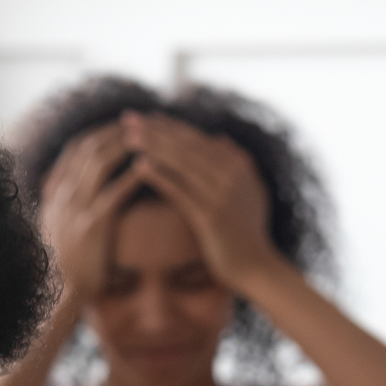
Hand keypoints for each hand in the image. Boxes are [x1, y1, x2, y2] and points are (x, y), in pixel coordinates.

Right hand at [40, 121, 138, 307]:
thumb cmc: (65, 262)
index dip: (101, 131)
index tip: (125, 122)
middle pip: (88, 147)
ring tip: (150, 134)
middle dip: (117, 130)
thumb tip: (78, 178)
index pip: (77, 146)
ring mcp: (74, 209)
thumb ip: (65, 200)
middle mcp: (62, 194)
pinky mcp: (92, 227)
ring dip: (125, 144)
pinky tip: (151, 167)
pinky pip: (114, 193)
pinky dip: (132, 176)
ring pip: (99, 162)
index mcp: (55, 191)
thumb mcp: (57, 224)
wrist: (58, 294)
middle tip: (145, 121)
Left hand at [122, 111, 287, 291]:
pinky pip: (180, 191)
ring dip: (153, 146)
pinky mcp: (210, 217)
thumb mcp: (251, 191)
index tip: (146, 118)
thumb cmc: (249, 231)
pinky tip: (139, 166)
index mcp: (238, 165)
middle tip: (128, 119)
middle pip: (186, 145)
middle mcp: (231, 175)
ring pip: (181, 163)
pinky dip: (160, 176)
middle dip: (155, 130)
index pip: (197, 138)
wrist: (257, 268)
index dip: (170, 126)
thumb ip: (239, 162)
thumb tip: (220, 138)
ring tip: (127, 136)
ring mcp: (221, 195)